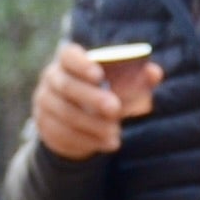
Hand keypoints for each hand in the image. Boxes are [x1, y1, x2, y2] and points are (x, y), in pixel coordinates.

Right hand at [26, 40, 149, 161]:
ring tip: (116, 133)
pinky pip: (63, 134)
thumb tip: (155, 73)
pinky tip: (106, 144)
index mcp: (69, 62)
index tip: (100, 76)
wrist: (80, 123)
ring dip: (93, 125)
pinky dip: (87, 141)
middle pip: (67, 86)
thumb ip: (138, 79)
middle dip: (92, 98)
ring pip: (66, 114)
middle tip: (115, 108)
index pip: (69, 56)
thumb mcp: (120, 86)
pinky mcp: (44, 127)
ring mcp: (44, 103)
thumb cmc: (104, 95)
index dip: (82, 64)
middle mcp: (52, 79)